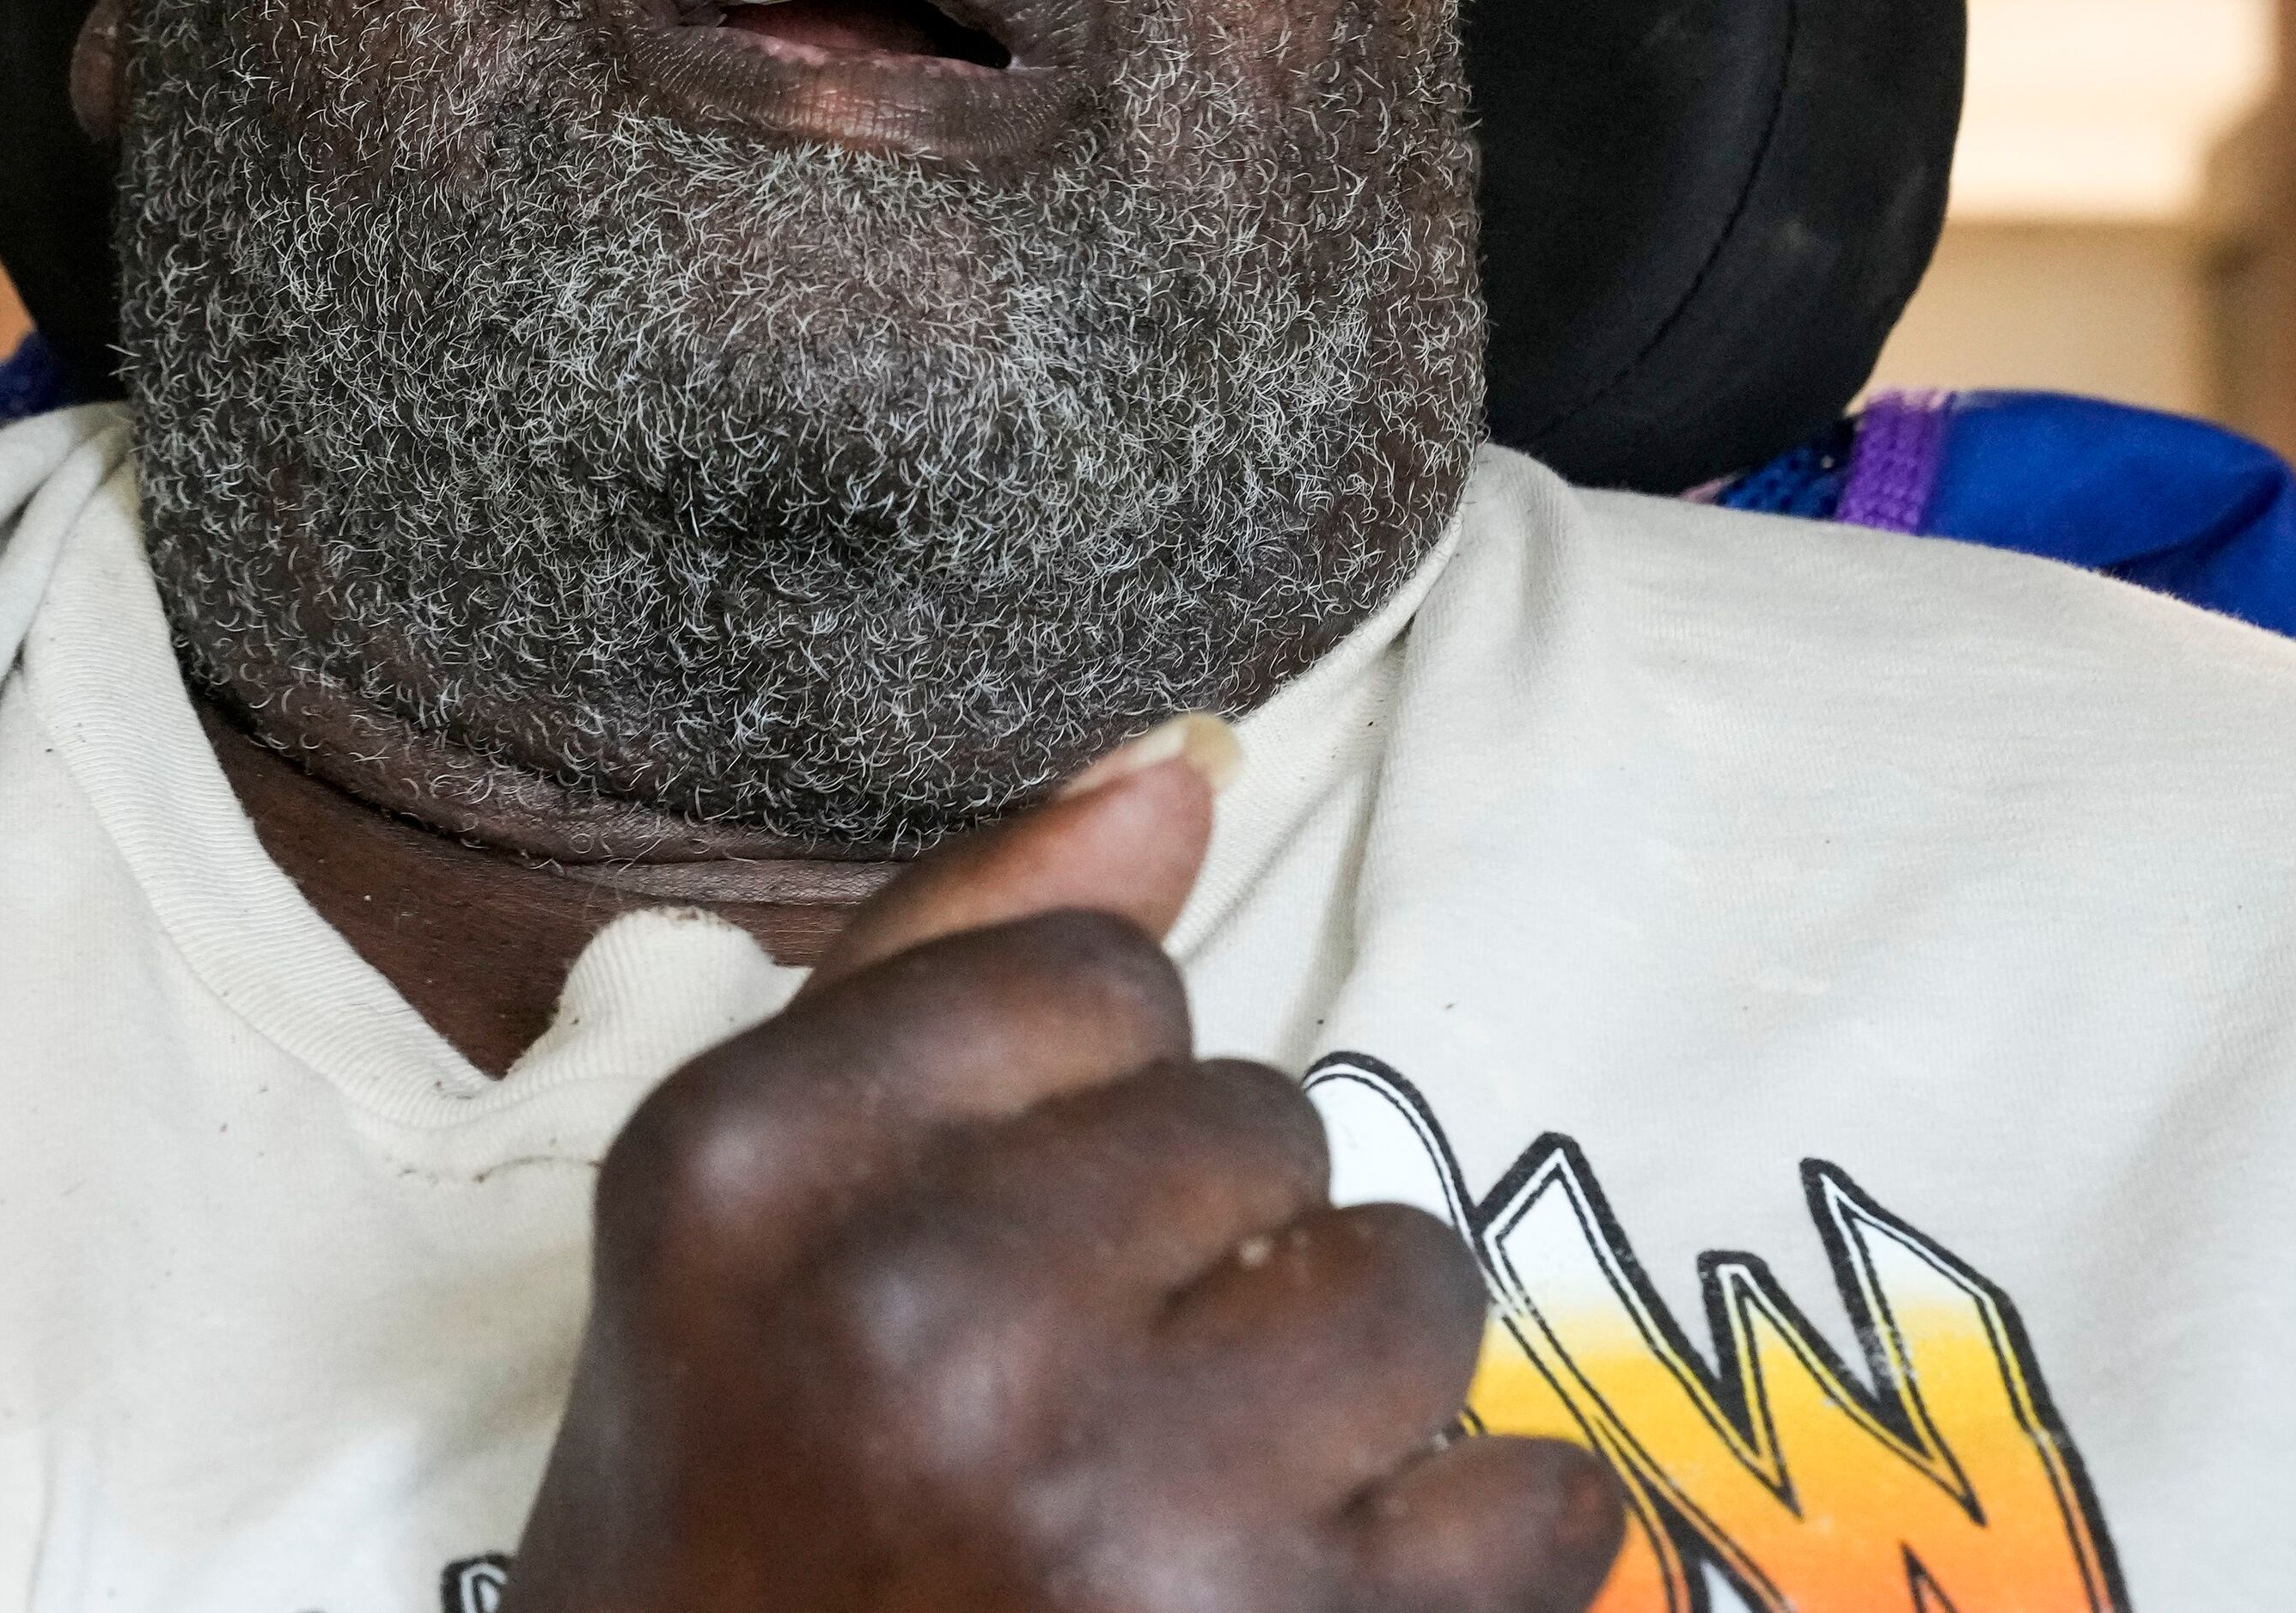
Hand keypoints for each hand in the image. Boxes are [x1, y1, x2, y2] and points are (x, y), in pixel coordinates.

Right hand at [507, 724, 1624, 1611]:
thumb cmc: (754, 1480)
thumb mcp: (753, 1195)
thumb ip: (948, 948)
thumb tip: (1189, 763)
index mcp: (749, 1173)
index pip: (1096, 972)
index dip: (1084, 1092)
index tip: (1010, 1216)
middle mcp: (919, 1330)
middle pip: (1266, 1117)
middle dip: (1219, 1233)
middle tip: (1101, 1371)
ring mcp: (1112, 1520)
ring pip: (1415, 1286)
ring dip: (1352, 1373)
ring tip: (1216, 1467)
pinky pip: (1547, 1507)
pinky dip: (1476, 1544)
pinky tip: (1321, 1579)